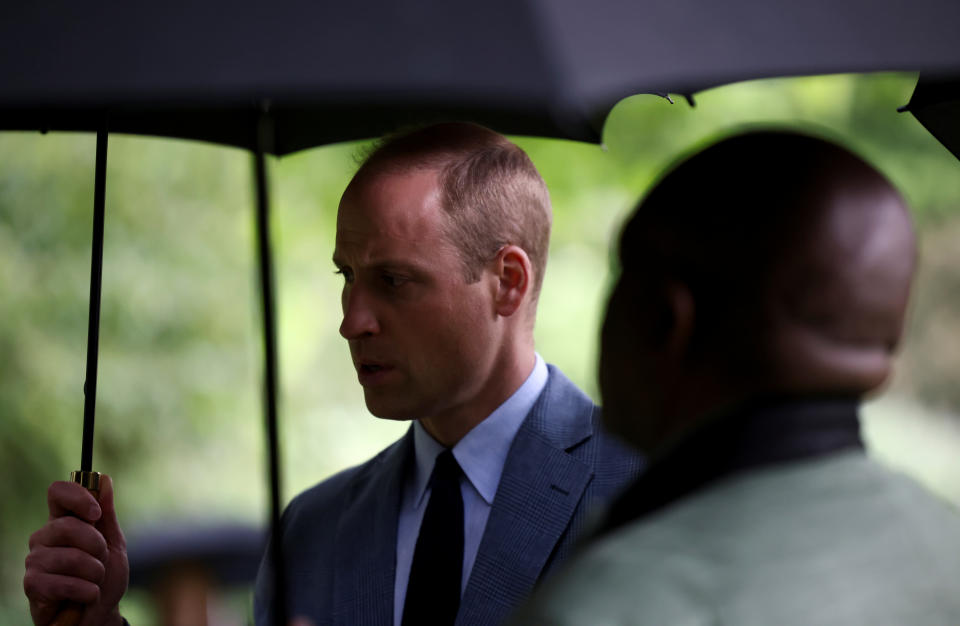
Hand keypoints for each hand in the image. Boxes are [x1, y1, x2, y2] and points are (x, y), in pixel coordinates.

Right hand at [23, 475, 128, 625]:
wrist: (99, 614)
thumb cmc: (103, 577)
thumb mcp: (113, 543)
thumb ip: (107, 513)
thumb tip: (104, 479)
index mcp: (63, 521)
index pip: (58, 492)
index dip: (78, 498)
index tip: (96, 514)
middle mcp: (44, 538)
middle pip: (67, 525)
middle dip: (96, 546)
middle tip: (101, 561)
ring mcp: (35, 561)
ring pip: (71, 557)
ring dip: (95, 573)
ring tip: (94, 581)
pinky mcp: (33, 585)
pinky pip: (65, 583)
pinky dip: (87, 591)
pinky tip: (87, 596)